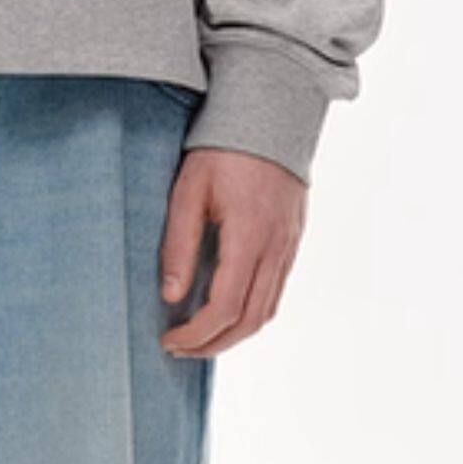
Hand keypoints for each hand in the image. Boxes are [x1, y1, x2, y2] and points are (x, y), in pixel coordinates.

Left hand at [158, 145, 306, 355]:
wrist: (273, 115)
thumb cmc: (223, 149)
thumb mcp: (189, 190)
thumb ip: (179, 243)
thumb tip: (170, 295)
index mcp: (249, 236)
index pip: (225, 307)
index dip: (196, 333)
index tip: (169, 339)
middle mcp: (276, 248)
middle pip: (250, 320)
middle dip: (214, 344)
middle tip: (180, 349)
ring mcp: (290, 246)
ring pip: (268, 310)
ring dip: (235, 333)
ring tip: (201, 337)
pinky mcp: (293, 240)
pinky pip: (277, 291)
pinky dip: (252, 312)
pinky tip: (228, 311)